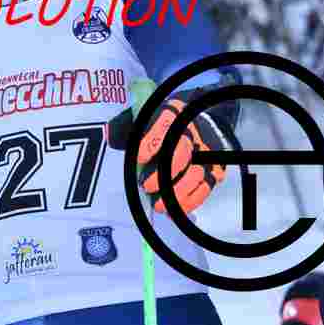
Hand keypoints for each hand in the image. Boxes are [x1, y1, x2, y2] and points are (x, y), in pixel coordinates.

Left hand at [107, 87, 232, 215]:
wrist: (190, 126)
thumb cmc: (158, 125)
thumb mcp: (140, 118)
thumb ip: (124, 127)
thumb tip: (109, 135)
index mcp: (172, 113)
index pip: (165, 124)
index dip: (152, 142)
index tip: (139, 157)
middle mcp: (191, 131)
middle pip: (182, 152)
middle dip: (164, 173)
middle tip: (146, 186)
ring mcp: (205, 152)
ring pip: (195, 173)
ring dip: (176, 193)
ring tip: (158, 205)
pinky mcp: (214, 170)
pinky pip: (204, 188)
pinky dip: (189, 202)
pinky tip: (173, 211)